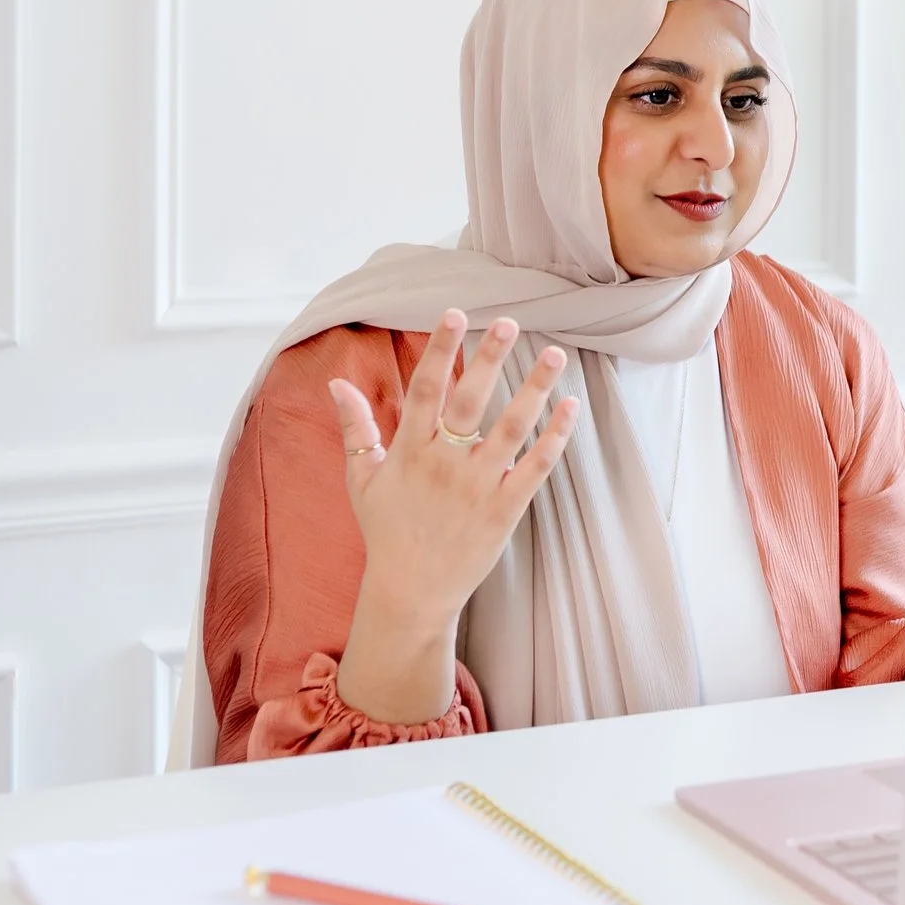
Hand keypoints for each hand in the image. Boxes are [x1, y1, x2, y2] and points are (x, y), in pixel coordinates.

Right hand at [324, 311, 577, 722]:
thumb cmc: (387, 531)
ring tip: (555, 354)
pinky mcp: (505, 510)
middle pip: (470, 400)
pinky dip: (555, 438)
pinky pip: (535, 467)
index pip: (426, 388)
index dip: (440, 349)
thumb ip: (355, 428)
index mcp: (409, 451)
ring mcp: (477, 486)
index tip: (455, 313)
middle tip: (511, 321)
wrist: (410, 591)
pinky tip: (570, 408)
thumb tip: (335, 384)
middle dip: (489, 358)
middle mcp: (444, 463)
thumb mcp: (362, 479)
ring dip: (534, 388)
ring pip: (511, 428)